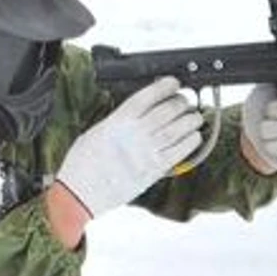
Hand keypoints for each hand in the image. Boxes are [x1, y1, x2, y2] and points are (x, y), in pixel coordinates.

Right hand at [53, 77, 202, 219]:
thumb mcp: (95, 131)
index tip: (172, 82)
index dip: (163, 87)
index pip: (145, 98)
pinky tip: (195, 137)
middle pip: (165, 112)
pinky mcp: (152, 172)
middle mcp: (133, 136)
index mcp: (117, 123)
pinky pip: (177, 154)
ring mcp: (145, 154)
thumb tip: (137, 112)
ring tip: (195, 116)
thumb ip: (117, 121)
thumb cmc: (82, 164)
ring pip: (175, 131)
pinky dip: (189, 144)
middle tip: (185, 100)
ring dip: (189, 121)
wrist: (81, 193)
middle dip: (179, 103)